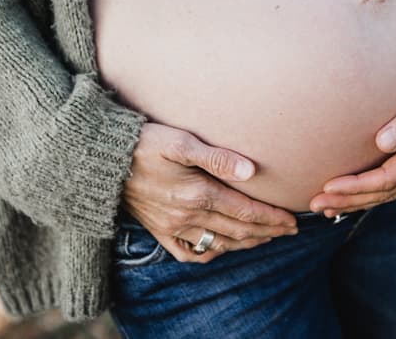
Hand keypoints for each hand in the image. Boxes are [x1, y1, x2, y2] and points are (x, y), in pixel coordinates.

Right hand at [122, 123, 297, 262]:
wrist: (102, 161)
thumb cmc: (144, 142)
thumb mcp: (181, 141)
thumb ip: (218, 157)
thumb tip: (251, 171)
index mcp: (197, 194)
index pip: (245, 212)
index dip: (272, 218)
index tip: (292, 220)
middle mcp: (187, 216)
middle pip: (238, 230)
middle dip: (267, 232)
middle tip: (289, 230)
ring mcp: (172, 227)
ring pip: (219, 243)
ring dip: (246, 243)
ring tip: (265, 238)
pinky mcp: (159, 231)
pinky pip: (190, 253)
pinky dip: (211, 253)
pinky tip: (223, 247)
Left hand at [309, 60, 395, 216]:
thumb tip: (383, 142)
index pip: (385, 179)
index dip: (355, 187)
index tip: (326, 189)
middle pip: (383, 192)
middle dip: (349, 200)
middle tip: (315, 205)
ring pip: (387, 190)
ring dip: (357, 199)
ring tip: (327, 205)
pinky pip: (393, 179)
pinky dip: (371, 188)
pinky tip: (355, 187)